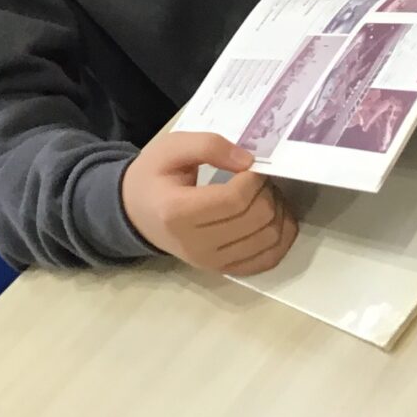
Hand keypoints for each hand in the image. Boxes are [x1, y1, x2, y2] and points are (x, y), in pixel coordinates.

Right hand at [122, 131, 298, 276]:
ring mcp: (211, 262)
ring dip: (278, 212)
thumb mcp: (172, 147)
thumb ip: (209, 146)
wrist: (136, 212)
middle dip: (268, 192)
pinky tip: (275, 217)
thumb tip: (249, 161)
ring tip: (265, 194)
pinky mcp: (223, 269)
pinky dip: (281, 239)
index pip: (234, 200)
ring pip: (268, 241)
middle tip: (259, 177)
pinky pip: (266, 261)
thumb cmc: (154, 176)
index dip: (253, 179)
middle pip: (256, 220)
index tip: (251, 165)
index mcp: (177, 212)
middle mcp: (195, 245)